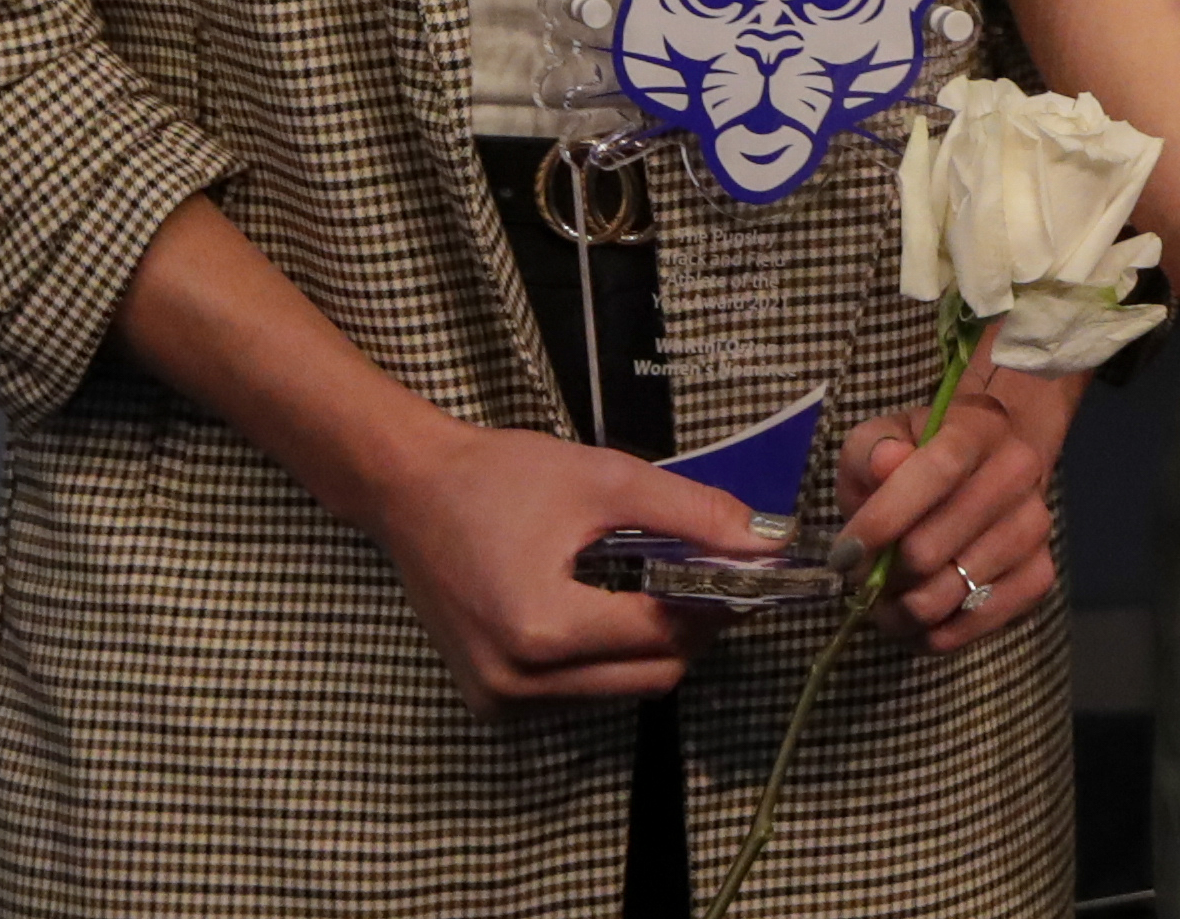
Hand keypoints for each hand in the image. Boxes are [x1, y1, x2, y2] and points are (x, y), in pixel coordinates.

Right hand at [361, 423, 750, 707]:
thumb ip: (694, 513)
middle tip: (710, 576)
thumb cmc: (503, 477)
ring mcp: (500, 701)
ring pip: (620, 690)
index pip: (665, 634)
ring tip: (660, 586)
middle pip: (650, 676)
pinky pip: (580, 693)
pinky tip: (610, 607)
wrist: (411, 491)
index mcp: (543, 630)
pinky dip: (609, 658)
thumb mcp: (608, 479)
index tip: (749, 571)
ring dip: (653, 647)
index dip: (717, 603)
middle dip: (693, 630)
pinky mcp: (491, 702)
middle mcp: (518, 683)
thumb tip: (767, 541)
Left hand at [842, 361, 1081, 656]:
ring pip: (951, 594)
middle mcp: (1019, 473)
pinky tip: (919, 619)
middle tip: (862, 579)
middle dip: (882, 576)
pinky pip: (977, 623)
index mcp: (978, 429)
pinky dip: (937, 634)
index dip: (885, 518)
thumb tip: (886, 462)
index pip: (938, 472)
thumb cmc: (916, 459)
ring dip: (903, 611)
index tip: (845, 553)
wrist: (984, 471)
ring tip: (886, 601)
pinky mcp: (1041, 574)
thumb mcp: (880, 441)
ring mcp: (1035, 527)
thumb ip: (872, 449)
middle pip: (932, 549)